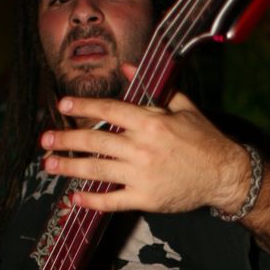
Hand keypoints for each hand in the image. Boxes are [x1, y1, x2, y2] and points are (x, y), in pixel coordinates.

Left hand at [40, 76, 249, 214]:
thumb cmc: (204, 140)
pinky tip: (74, 197)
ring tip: (49, 164)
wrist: (224, 174)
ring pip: (97, 170)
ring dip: (69, 167)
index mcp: (150, 123)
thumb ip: (150, 90)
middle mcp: (142, 148)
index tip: (63, 106)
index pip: (109, 111)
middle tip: (45, 140)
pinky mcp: (145, 198)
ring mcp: (141, 175)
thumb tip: (126, 69)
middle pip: (95, 141)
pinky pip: (112, 201)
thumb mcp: (182, 107)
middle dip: (66, 140)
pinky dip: (91, 200)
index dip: (83, 107)